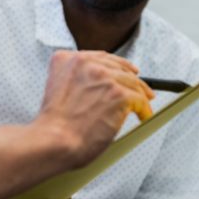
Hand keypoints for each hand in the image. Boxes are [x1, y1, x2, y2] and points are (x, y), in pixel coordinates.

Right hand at [36, 50, 153, 165]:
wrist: (54, 141)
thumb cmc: (53, 126)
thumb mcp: (57, 90)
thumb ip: (76, 81)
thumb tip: (98, 88)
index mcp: (67, 60)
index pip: (100, 58)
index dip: (117, 66)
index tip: (126, 71)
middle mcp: (85, 63)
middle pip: (119, 68)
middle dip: (132, 80)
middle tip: (142, 90)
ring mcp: (103, 78)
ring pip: (132, 83)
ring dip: (141, 96)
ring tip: (144, 105)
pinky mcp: (118, 94)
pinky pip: (139, 99)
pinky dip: (144, 109)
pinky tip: (144, 116)